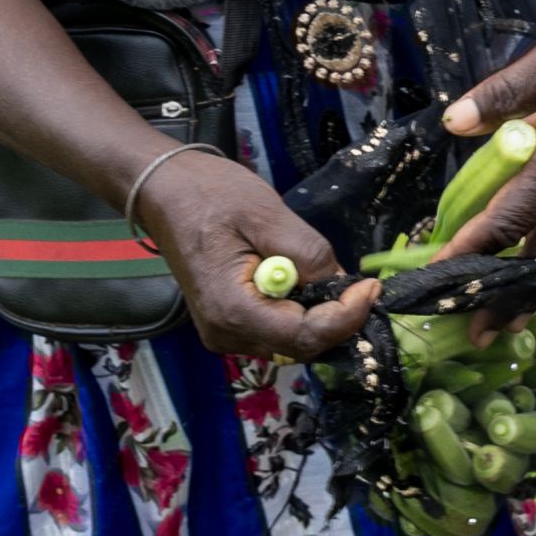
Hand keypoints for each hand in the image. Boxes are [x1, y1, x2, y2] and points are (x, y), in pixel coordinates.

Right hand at [135, 150, 379, 361]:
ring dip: (319, 314)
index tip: (371, 286)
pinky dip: (299, 310)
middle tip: (359, 282)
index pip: (303, 336)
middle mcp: (226, 333)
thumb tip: (341, 282)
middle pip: (300, 345)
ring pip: (291, 340)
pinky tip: (300, 279)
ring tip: (328, 277)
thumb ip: (307, 253)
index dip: (345, 316)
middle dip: (336, 317)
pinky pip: (277, 328)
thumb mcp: (266, 214)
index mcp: (231, 311)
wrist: (164, 190)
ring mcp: (225, 332)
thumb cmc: (210, 195)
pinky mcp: (228, 322)